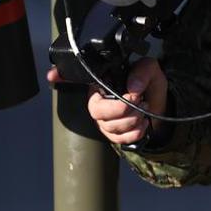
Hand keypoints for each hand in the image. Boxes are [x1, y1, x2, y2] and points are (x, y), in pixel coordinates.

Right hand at [47, 58, 167, 146]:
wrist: (159, 106)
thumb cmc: (148, 86)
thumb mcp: (150, 70)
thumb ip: (142, 72)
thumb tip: (133, 88)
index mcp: (102, 82)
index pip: (77, 78)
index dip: (62, 76)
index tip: (52, 74)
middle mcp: (97, 101)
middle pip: (96, 110)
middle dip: (121, 109)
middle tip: (138, 101)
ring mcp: (103, 120)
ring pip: (109, 126)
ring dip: (132, 120)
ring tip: (143, 110)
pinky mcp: (111, 135)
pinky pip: (118, 139)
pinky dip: (134, 133)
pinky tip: (142, 123)